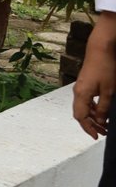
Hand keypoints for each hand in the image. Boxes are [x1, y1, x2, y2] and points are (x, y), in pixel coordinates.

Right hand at [73, 15, 115, 139]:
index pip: (80, 117)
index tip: (97, 136)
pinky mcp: (85, 83)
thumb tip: (100, 121)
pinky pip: (86, 100)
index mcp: (81, 95)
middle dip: (91, 125)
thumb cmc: (105, 68)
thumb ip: (103, 108)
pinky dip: (93, 108)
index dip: (88, 128)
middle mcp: (78, 92)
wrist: (101, 49)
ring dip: (93, 117)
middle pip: (80, 113)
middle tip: (103, 132)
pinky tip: (101, 110)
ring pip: (83, 107)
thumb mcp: (109, 91)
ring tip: (104, 123)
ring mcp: (81, 87)